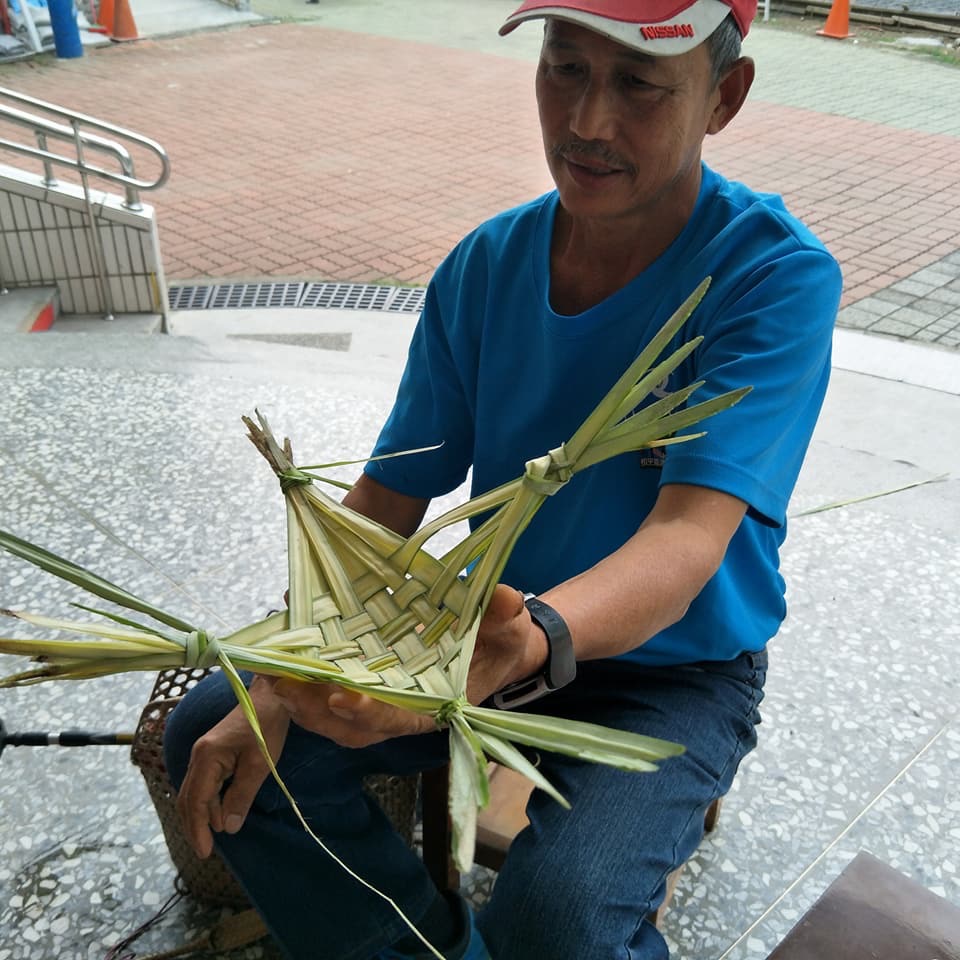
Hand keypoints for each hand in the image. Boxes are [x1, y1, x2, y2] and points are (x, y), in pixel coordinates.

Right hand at [175, 676, 289, 858]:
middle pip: (188, 799)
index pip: (195, 801)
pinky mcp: (212, 753)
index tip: (205, 852)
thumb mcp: (258, 763)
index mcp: (206, 758)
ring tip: (213, 838)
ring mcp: (204, 754)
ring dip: (202, 815)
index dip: (198, 829)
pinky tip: (219, 814)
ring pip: (195, 792)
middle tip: (205, 851)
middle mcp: (199, 756)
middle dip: (195, 826)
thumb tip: (228, 828)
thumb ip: (242, 795)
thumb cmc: (266, 726)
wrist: (270, 696)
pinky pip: (204, 783)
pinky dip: (208, 802)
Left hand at [267, 586, 546, 744]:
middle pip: (351, 726)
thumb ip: (504, 615)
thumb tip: (504, 598)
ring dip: (300, 701)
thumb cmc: (499, 640)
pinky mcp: (366, 689)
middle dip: (315, 710)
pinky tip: (281, 663)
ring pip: (332, 719)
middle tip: (282, 683)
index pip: (396, 718)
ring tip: (271, 674)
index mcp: (435, 707)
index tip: (340, 696)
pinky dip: (304, 686)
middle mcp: (402, 713)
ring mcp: (381, 705)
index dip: (368, 712)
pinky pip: (328, 699)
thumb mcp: (508, 625)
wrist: (492, 647)